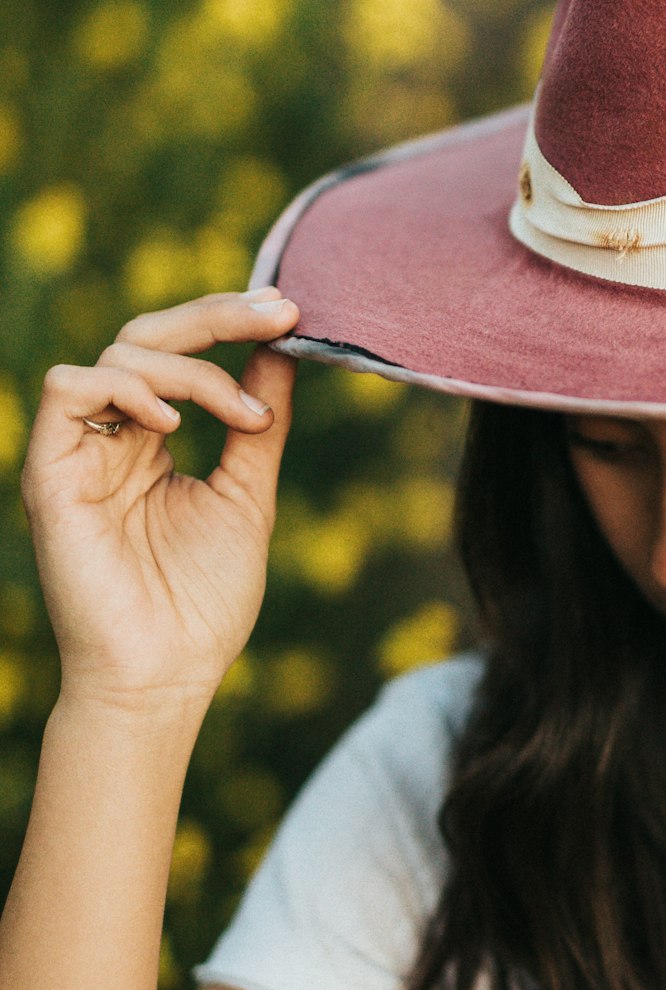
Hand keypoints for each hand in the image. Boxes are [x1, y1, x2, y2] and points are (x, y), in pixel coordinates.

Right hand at [19, 288, 301, 712]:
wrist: (164, 676)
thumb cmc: (202, 602)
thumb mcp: (246, 496)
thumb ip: (257, 423)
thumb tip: (283, 349)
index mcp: (149, 440)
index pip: (180, 354)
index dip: (229, 322)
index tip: (291, 313)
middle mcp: (110, 438)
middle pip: (147, 336)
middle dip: (217, 316)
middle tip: (280, 315)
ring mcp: (78, 452)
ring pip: (118, 355)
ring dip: (191, 369)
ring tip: (241, 416)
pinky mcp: (50, 473)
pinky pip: (67, 388)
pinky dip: (124, 388)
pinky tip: (170, 423)